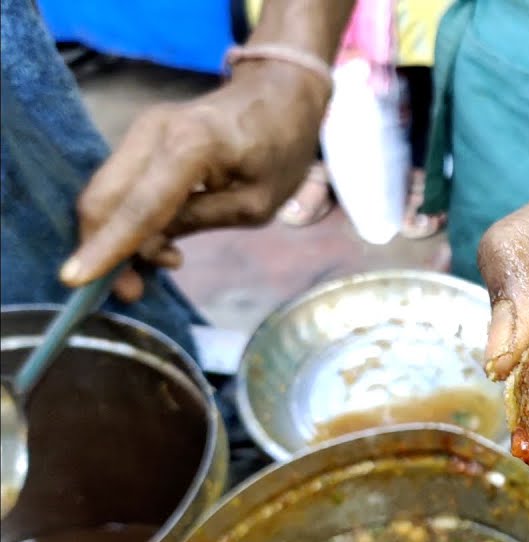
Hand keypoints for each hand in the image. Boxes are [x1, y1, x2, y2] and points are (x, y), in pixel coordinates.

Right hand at [61, 62, 329, 300]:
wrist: (278, 93)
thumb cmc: (280, 149)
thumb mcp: (256, 204)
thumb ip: (199, 221)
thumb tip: (147, 245)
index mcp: (192, 146)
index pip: (139, 206)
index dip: (108, 247)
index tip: (76, 280)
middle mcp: (154, 130)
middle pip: (105, 197)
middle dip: (104, 249)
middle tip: (132, 290)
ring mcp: (142, 129)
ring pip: (106, 193)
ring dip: (117, 236)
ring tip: (167, 259)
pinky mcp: (140, 137)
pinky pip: (119, 184)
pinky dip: (127, 217)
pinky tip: (162, 238)